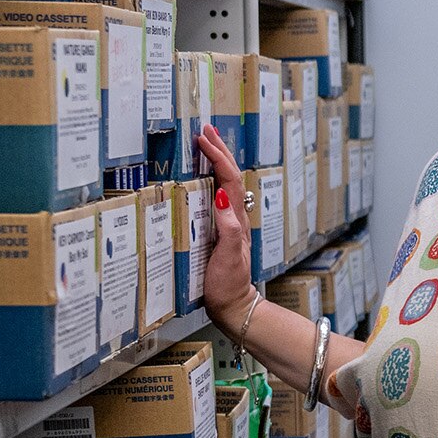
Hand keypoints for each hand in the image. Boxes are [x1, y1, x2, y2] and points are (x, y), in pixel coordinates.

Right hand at [194, 125, 253, 318]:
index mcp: (235, 220)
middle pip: (229, 177)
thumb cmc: (228, 285)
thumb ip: (228, 228)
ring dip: (215, 162)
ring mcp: (228, 225)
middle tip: (206, 130)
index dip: (217, 157)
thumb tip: (222, 196)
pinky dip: (210, 181)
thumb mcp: (228, 257)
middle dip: (219, 151)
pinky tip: (202, 178)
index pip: (228, 179)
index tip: (203, 139)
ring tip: (205, 144)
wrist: (234, 307)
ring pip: (224, 185)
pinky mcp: (220, 232)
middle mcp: (234, 218)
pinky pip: (216, 198)